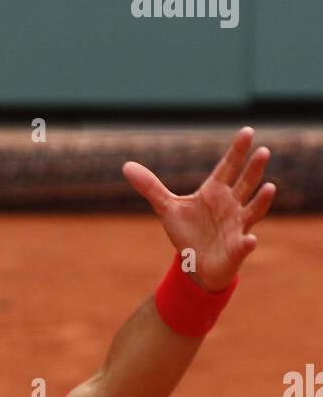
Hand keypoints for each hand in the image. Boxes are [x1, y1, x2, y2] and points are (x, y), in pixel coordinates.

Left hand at [122, 127, 275, 291]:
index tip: (247, 131)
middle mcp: (231, 204)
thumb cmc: (186, 232)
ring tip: (270, 187)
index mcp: (215, 191)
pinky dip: (247, 243)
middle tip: (263, 151)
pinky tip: (250, 240)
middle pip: (245, 183)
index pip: (228, 166)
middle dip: (254, 168)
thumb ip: (151, 187)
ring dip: (261, 200)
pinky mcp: (237, 248)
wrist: (194, 265)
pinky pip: (244, 244)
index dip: (237, 150)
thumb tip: (126, 166)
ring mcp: (237, 225)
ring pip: (253, 210)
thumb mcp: (167, 208)